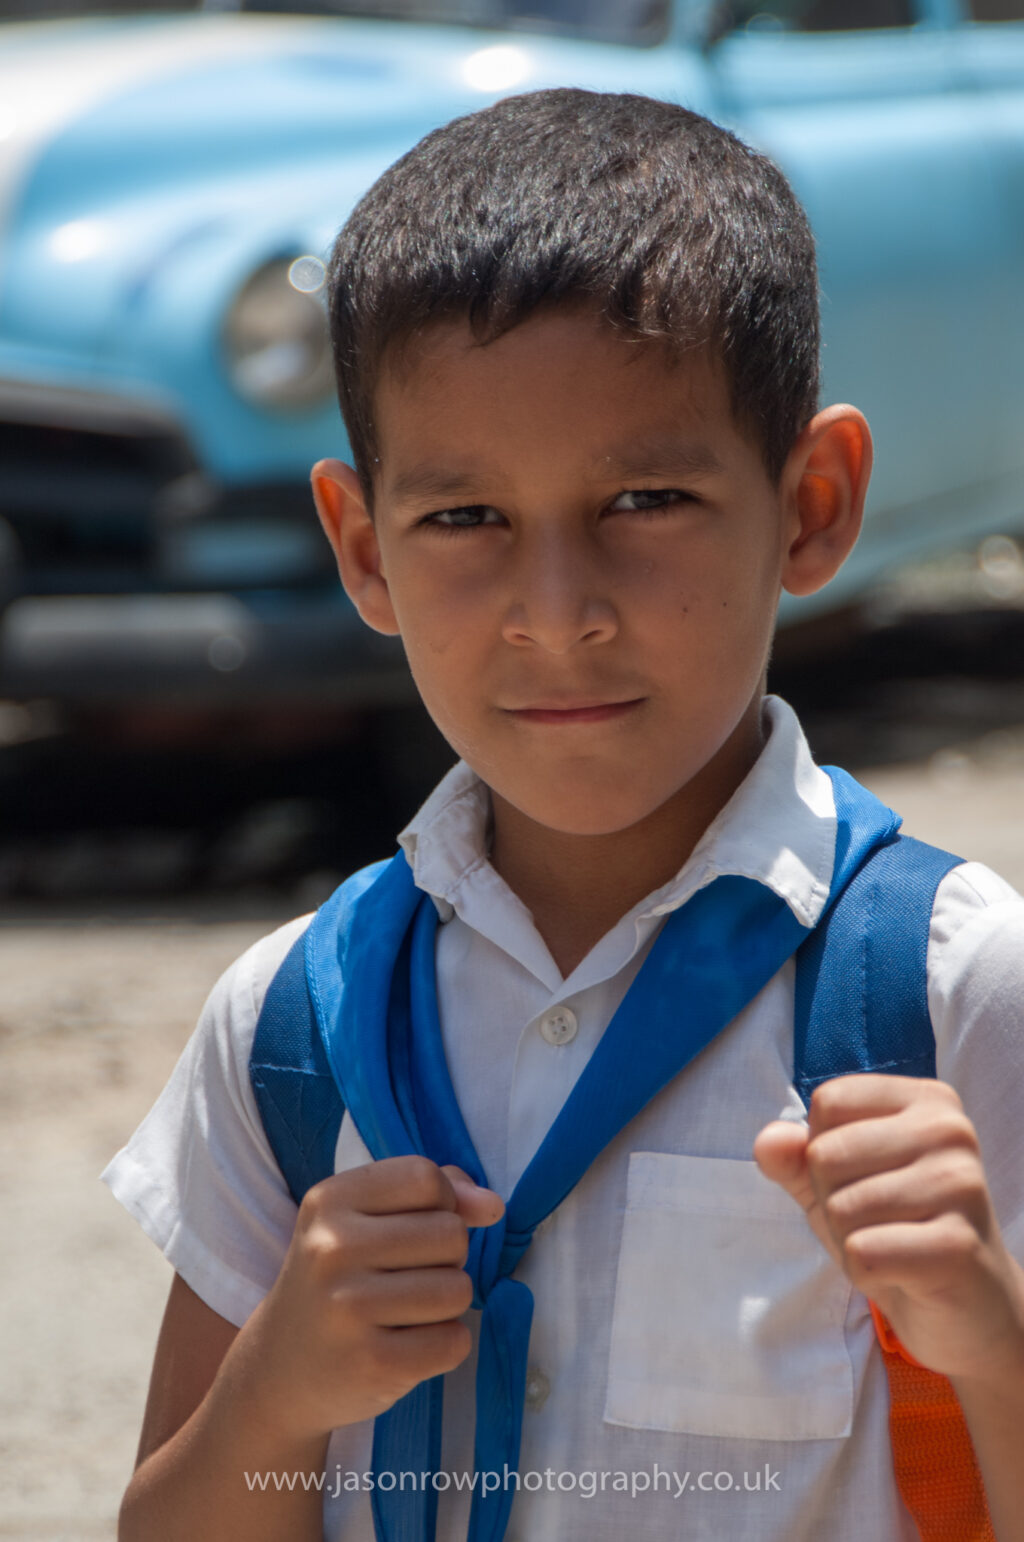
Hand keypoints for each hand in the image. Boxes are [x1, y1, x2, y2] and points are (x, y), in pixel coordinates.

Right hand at [235, 1156, 504, 1444]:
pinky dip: (444, 1345)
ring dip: (447, 1304)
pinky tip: (407, 1346)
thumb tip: (492, 1205)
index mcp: (330, 1201)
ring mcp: (348, 1309)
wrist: (278, 1372)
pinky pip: (454, 1342)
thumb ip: (431, 1195)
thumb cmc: (336, 1282)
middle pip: (450, 1233)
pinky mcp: (372, 1364)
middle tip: (407, 1278)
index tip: (416, 1228)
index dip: (441, 1203)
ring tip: (407, 1312)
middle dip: (447, 1257)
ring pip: (458, 1288)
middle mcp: (332, 1249)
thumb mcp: (361, 1221)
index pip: (425, 1177)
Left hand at [754, 1075, 1023, 1382]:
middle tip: (877, 1222)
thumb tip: (767, 1141)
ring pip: (842, 1208)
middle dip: (832, 1200)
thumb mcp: (836, 1184)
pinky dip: (866, 1272)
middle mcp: (949, 1130)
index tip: (862, 1178)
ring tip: (893, 1246)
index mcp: (925, 1100)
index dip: (822, 1150)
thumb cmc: (897, 1230)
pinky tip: (903, 1273)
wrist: (966, 1308)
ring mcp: (960, 1185)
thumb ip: (794, 1157)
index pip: (829, 1103)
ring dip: (851, 1240)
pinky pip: (863, 1252)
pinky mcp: (959, 1244)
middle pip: (827, 1154)